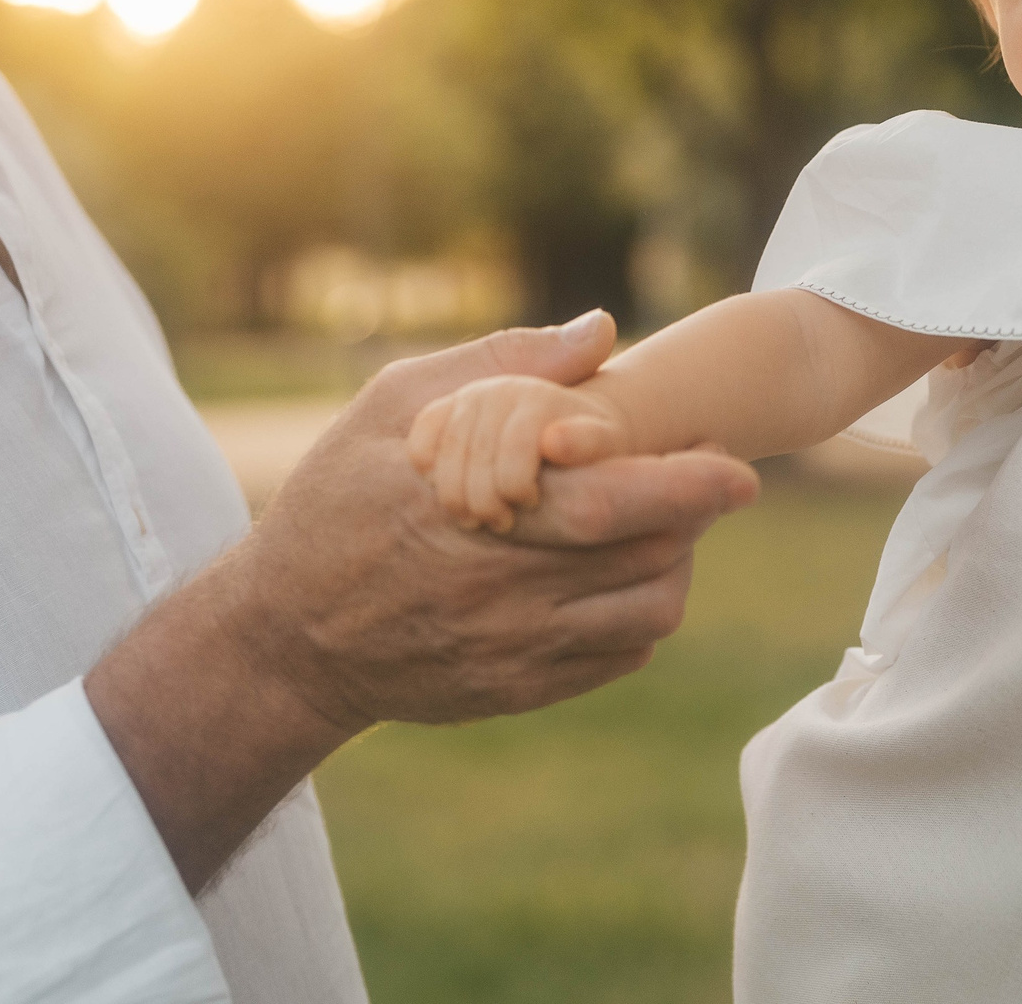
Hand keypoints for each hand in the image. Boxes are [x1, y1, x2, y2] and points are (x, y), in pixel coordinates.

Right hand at [86, 312, 758, 888]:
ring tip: (664, 525)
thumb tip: (601, 331)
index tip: (736, 464)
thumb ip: (499, 363)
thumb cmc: (336, 503)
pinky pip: (616, 658)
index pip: (609, 501)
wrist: (285, 639)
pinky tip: (618, 575)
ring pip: (645, 615)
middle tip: (714, 480)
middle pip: (645, 559)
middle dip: (695, 517)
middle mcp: (500, 592)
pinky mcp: (516, 691)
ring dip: (674, 565)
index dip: (686, 485)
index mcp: (474, 513)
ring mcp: (512, 651)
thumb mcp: (391, 408)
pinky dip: (638, 617)